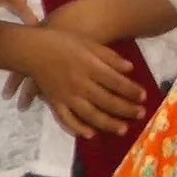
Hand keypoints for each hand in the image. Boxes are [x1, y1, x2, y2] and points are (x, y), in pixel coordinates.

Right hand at [4, 27, 145, 137]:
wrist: (32, 49)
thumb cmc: (62, 42)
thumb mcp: (88, 43)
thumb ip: (109, 56)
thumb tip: (130, 69)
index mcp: (89, 67)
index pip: (116, 82)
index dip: (132, 91)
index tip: (144, 97)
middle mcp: (80, 84)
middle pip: (108, 101)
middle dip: (126, 109)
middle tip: (141, 114)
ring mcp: (66, 96)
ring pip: (91, 114)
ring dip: (108, 124)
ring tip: (123, 129)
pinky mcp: (55, 103)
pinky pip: (67, 120)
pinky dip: (78, 129)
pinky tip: (90, 134)